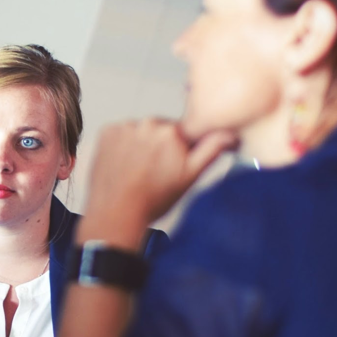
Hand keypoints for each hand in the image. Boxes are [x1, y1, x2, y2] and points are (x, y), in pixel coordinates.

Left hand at [82, 119, 235, 245]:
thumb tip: (230, 134)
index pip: (183, 132)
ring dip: (140, 145)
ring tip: (137, 171)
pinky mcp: (106, 132)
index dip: (180, 150)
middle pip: (160, 130)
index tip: (172, 164)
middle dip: (160, 146)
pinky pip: (120, 133)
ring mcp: (125, 127)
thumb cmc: (152, 200)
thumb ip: (211, 150)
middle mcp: (148, 123)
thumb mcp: (190, 177)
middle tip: (154, 172)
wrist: (116, 213)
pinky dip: (121, 145)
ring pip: (140, 132)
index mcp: (172, 131)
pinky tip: (123, 165)